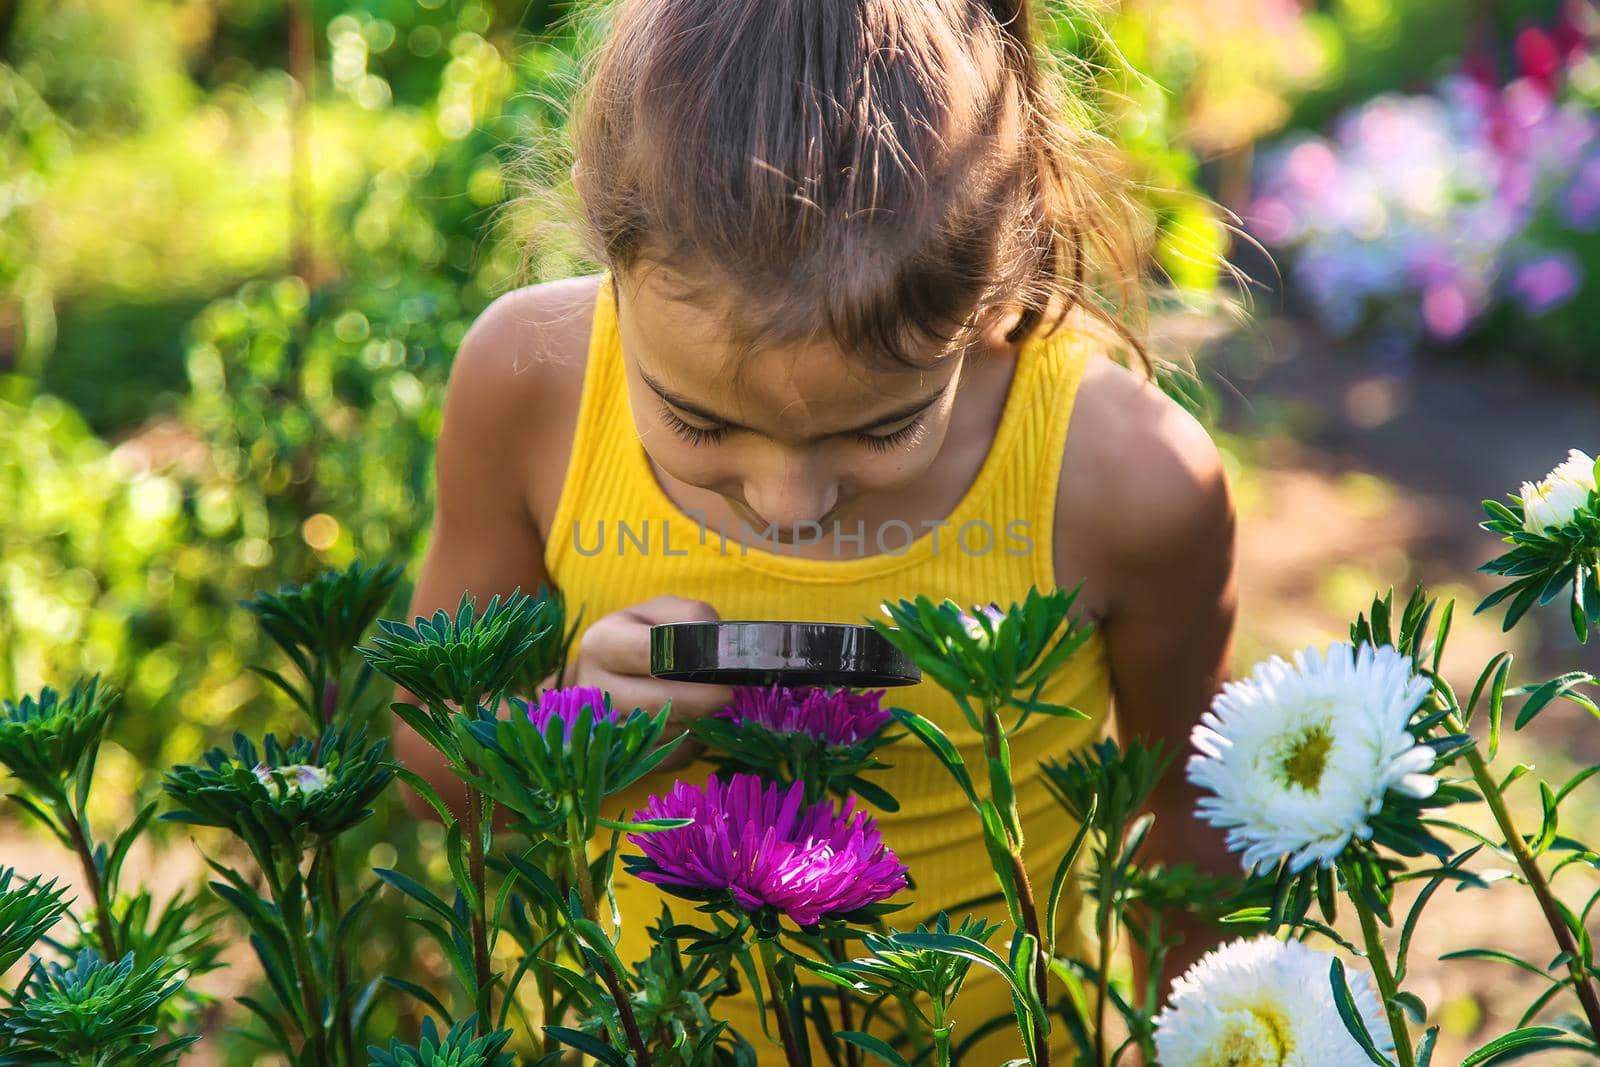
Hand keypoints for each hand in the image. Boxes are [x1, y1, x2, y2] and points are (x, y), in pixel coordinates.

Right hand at [565, 595, 733, 771]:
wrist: (611, 673)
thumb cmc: (647, 636)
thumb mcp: (668, 613)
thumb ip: (695, 620)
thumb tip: (720, 651)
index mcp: (601, 642)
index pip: (650, 653)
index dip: (693, 662)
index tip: (723, 669)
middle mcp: (592, 687)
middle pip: (655, 702)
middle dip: (702, 700)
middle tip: (730, 695)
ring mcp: (601, 727)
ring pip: (663, 732)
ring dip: (697, 722)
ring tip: (713, 705)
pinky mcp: (620, 757)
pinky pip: (665, 757)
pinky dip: (690, 744)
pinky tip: (697, 725)